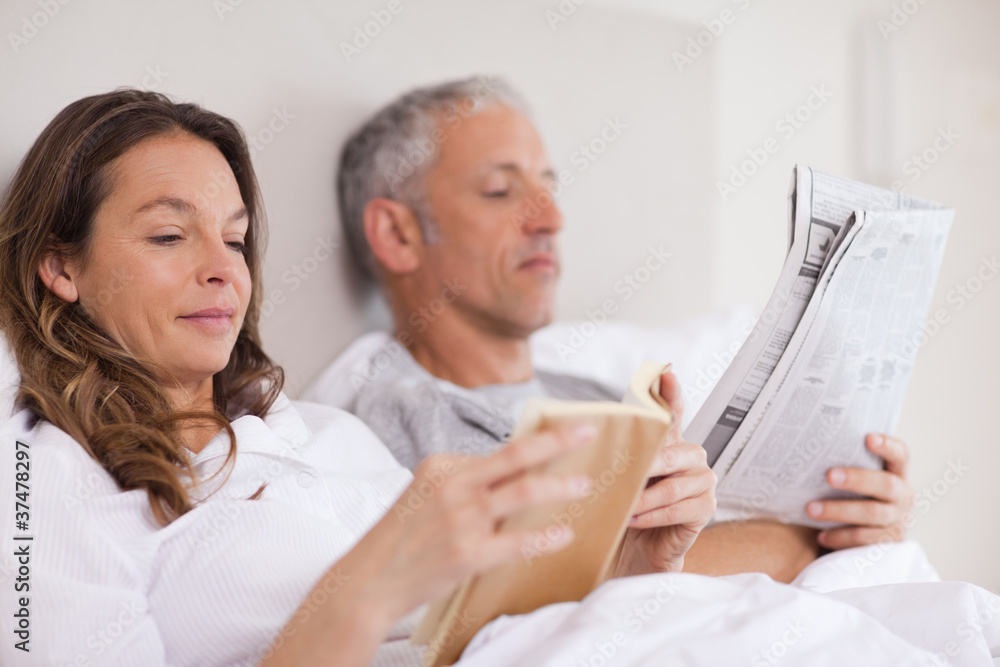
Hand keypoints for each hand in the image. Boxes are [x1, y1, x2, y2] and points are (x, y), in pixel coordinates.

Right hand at [358, 422, 595, 619]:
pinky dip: (543, 537)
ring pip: (522, 494)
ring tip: (585, 484)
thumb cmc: (400, 539)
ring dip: (559, 487)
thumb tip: (510, 476)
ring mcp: (460, 520)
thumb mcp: (424, 494)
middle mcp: (452, 486)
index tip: (565, 431)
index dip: (537, 441)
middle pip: (515, 456)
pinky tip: (563, 535)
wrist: (368, 580)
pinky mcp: (466, 554)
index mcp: (441, 465)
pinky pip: (516, 542)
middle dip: (557, 441)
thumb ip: (463, 482)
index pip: (499, 451)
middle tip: (588, 431)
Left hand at [617, 370, 716, 574]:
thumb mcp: (619, 479)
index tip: (665, 372)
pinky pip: (680, 508)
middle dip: (648, 465)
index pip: (672, 412)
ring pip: (674, 484)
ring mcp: (703, 481)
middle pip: (672, 453)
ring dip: (645, 497)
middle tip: (623, 475)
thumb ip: (618, 456)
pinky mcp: (706, 508)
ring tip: (624, 508)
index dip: (670, 393)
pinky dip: (654, 515)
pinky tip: (635, 520)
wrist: (638, 551)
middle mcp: (691, 456)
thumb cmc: (627, 509)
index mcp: (669, 443)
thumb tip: (590, 435)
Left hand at [805, 433, 914, 549]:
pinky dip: (840, 536)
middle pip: (886, 484)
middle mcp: (902, 496)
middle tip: (829, 475)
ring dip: (839, 510)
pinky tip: (821, 535)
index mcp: (895, 474)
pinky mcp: (889, 544)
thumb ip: (843, 465)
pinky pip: (864, 539)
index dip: (888, 446)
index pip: (900, 455)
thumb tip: (811, 447)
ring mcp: (899, 521)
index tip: (868, 438)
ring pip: (872, 513)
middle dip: (857, 479)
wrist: (857, 541)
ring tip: (811, 509)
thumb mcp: (851, 482)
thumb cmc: (849, 498)